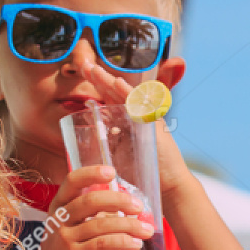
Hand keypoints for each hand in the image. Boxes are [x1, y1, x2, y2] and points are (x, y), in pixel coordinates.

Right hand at [15, 166, 154, 249]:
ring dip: (129, 225)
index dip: (91, 173)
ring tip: (146, 230)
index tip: (112, 172)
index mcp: (59, 206)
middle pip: (91, 201)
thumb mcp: (71, 227)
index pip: (72, 181)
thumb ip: (91, 215)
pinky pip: (103, 244)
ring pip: (101, 224)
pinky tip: (135, 244)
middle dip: (120, 201)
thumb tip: (126, 206)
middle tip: (139, 206)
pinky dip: (123, 242)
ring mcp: (65, 237)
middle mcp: (60, 219)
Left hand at [78, 61, 192, 199]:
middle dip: (99, 79)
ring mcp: (146, 118)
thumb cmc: (141, 172)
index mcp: (126, 120)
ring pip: (125, 96)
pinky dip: (128, 94)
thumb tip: (86, 127)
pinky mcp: (154, 124)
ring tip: (95, 70)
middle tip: (84, 64)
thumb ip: (104, 139)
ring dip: (110, 82)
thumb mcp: (117, 153)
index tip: (82, 71)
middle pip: (115, 92)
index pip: (109, 97)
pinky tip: (117, 84)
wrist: (168, 185)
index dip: (97, 84)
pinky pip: (140, 105)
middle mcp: (136, 115)